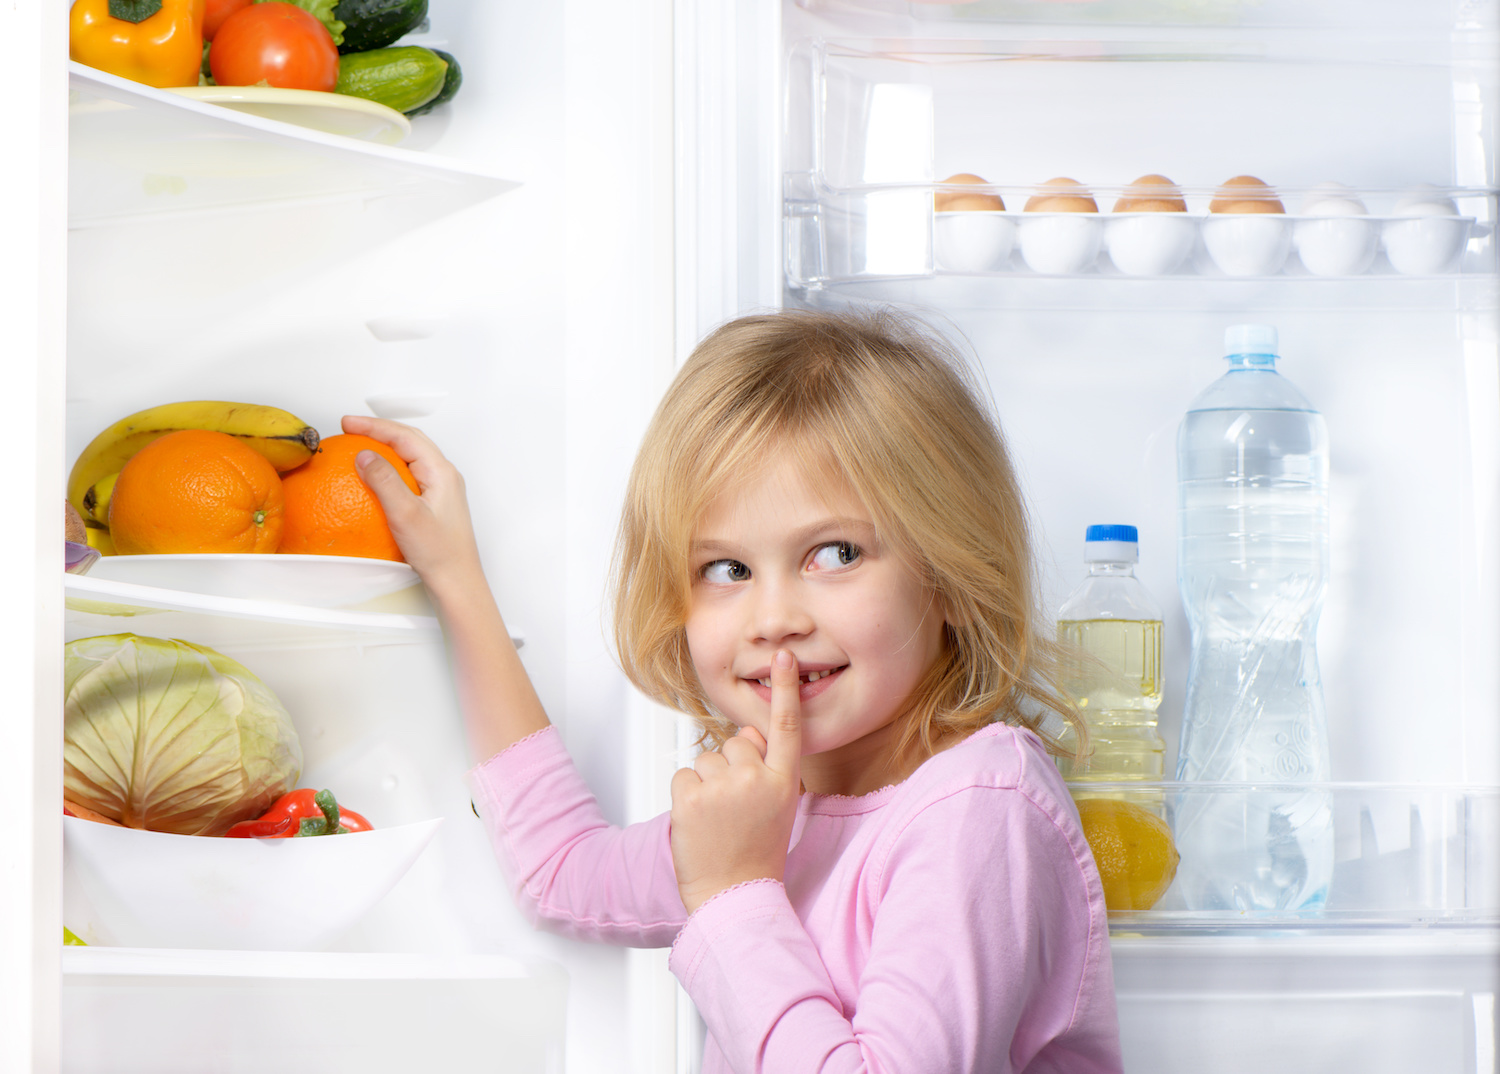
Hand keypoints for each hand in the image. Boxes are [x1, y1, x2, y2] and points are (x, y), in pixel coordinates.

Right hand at [341, 415, 481, 590]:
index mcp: (442, 472)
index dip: (374, 426)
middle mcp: (444, 476)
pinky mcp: (433, 502)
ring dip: (385, 447)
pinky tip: (373, 479)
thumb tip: (364, 455)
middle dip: (379, 430)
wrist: (456, 581)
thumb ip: (384, 482)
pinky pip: (409, 475)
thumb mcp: (405, 515)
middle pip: (409, 440)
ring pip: (410, 456)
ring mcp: (440, 489)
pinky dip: (389, 469)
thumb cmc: (438, 553)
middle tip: (351, 428)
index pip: (405, 436)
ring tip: (359, 446)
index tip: (348, 424)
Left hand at [669, 649, 802, 914]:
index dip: (785, 689)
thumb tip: (745, 732)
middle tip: (735, 807)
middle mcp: (756, 780)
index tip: (783, 658)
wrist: (733, 897)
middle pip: (734, 743)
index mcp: (784, 783)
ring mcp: (724, 788)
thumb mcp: (776, 808)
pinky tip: (699, 821)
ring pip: (706, 760)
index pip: (787, 727)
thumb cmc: (756, 855)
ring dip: (706, 784)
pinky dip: (686, 796)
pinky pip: (683, 776)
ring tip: (718, 819)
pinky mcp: (692, 797)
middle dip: (729, 767)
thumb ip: (764, 767)